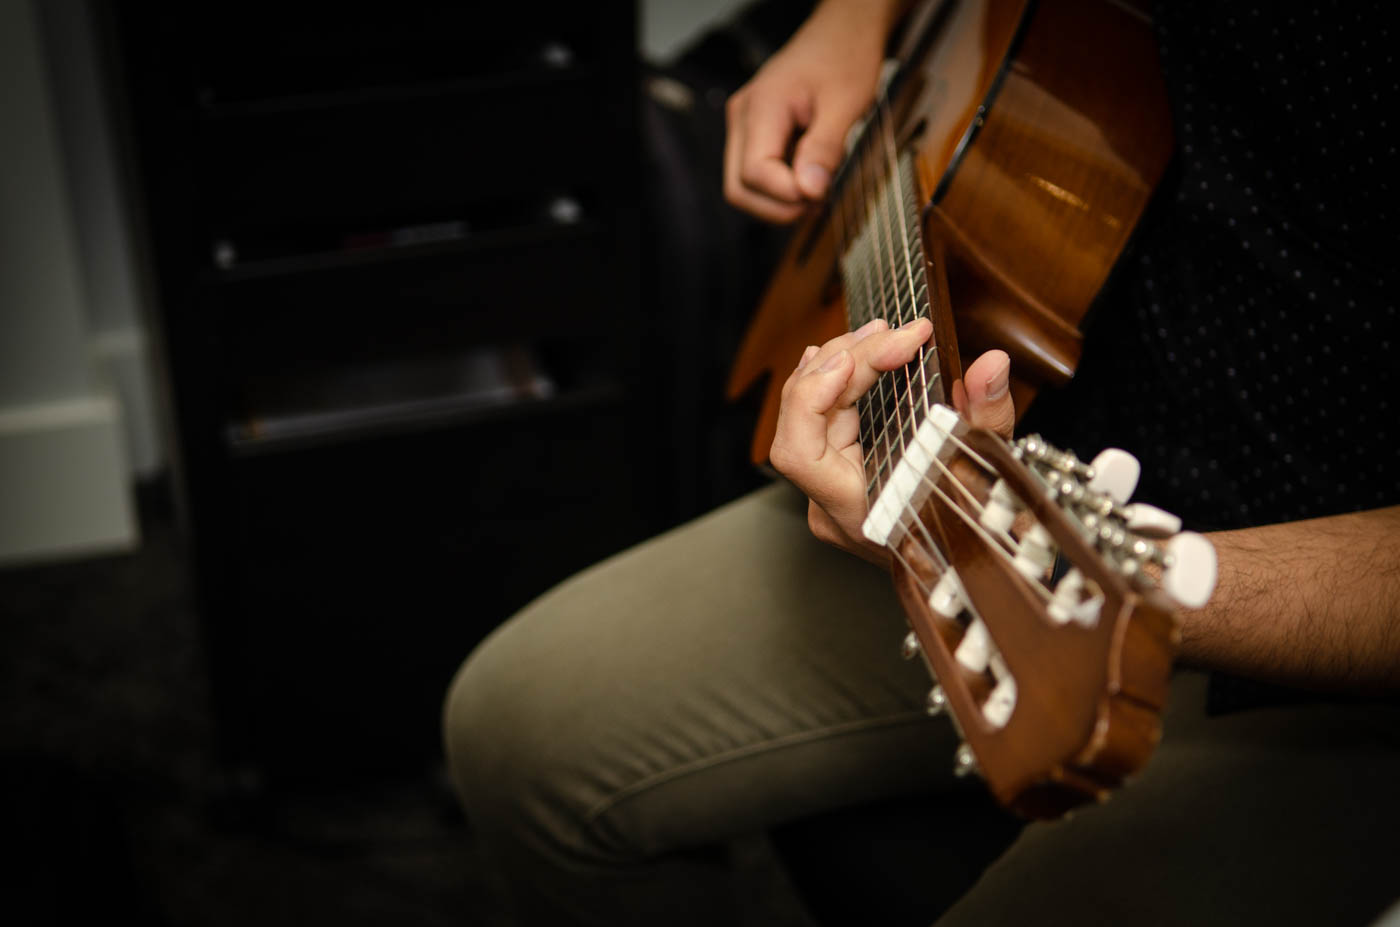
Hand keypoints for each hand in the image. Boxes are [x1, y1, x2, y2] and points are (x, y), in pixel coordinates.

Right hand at [723, 0, 900, 222]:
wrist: (842, 31)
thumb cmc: (845, 57)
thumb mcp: (846, 103)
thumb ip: (825, 149)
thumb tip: (809, 192)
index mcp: (760, 107)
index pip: (754, 174)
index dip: (786, 195)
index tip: (821, 195)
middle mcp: (742, 118)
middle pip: (738, 189)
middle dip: (779, 207)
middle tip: (818, 202)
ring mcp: (744, 127)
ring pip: (745, 188)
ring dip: (780, 201)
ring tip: (818, 189)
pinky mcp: (754, 134)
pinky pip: (758, 175)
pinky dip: (782, 188)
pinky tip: (810, 176)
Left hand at [770, 320, 1014, 563]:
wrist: (971, 566)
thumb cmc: (979, 532)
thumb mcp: (993, 472)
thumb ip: (989, 419)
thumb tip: (991, 365)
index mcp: (858, 515)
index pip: (799, 455)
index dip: (812, 399)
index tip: (852, 358)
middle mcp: (831, 506)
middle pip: (803, 421)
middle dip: (844, 362)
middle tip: (893, 333)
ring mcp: (827, 490)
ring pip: (805, 416)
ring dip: (838, 365)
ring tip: (880, 333)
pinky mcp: (834, 474)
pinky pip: (816, 422)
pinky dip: (834, 382)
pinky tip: (847, 354)